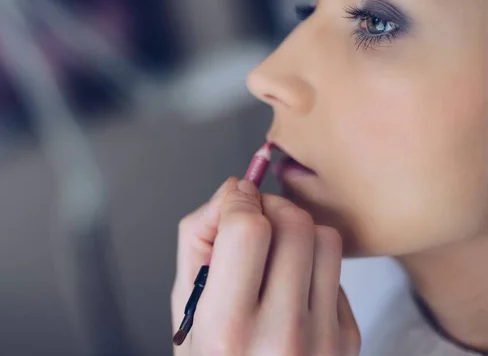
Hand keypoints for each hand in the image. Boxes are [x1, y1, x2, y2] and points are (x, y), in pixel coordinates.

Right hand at [171, 178, 360, 355]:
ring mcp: (323, 340)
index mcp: (227, 330)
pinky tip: (292, 285)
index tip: (234, 197)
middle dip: (270, 207)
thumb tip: (231, 193)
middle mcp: (281, 336)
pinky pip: (338, 271)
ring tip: (275, 250)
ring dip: (297, 230)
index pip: (248, 231)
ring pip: (325, 238)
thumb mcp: (186, 313)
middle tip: (255, 218)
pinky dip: (313, 264)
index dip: (238, 200)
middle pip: (294, 224)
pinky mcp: (348, 340)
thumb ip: (198, 243)